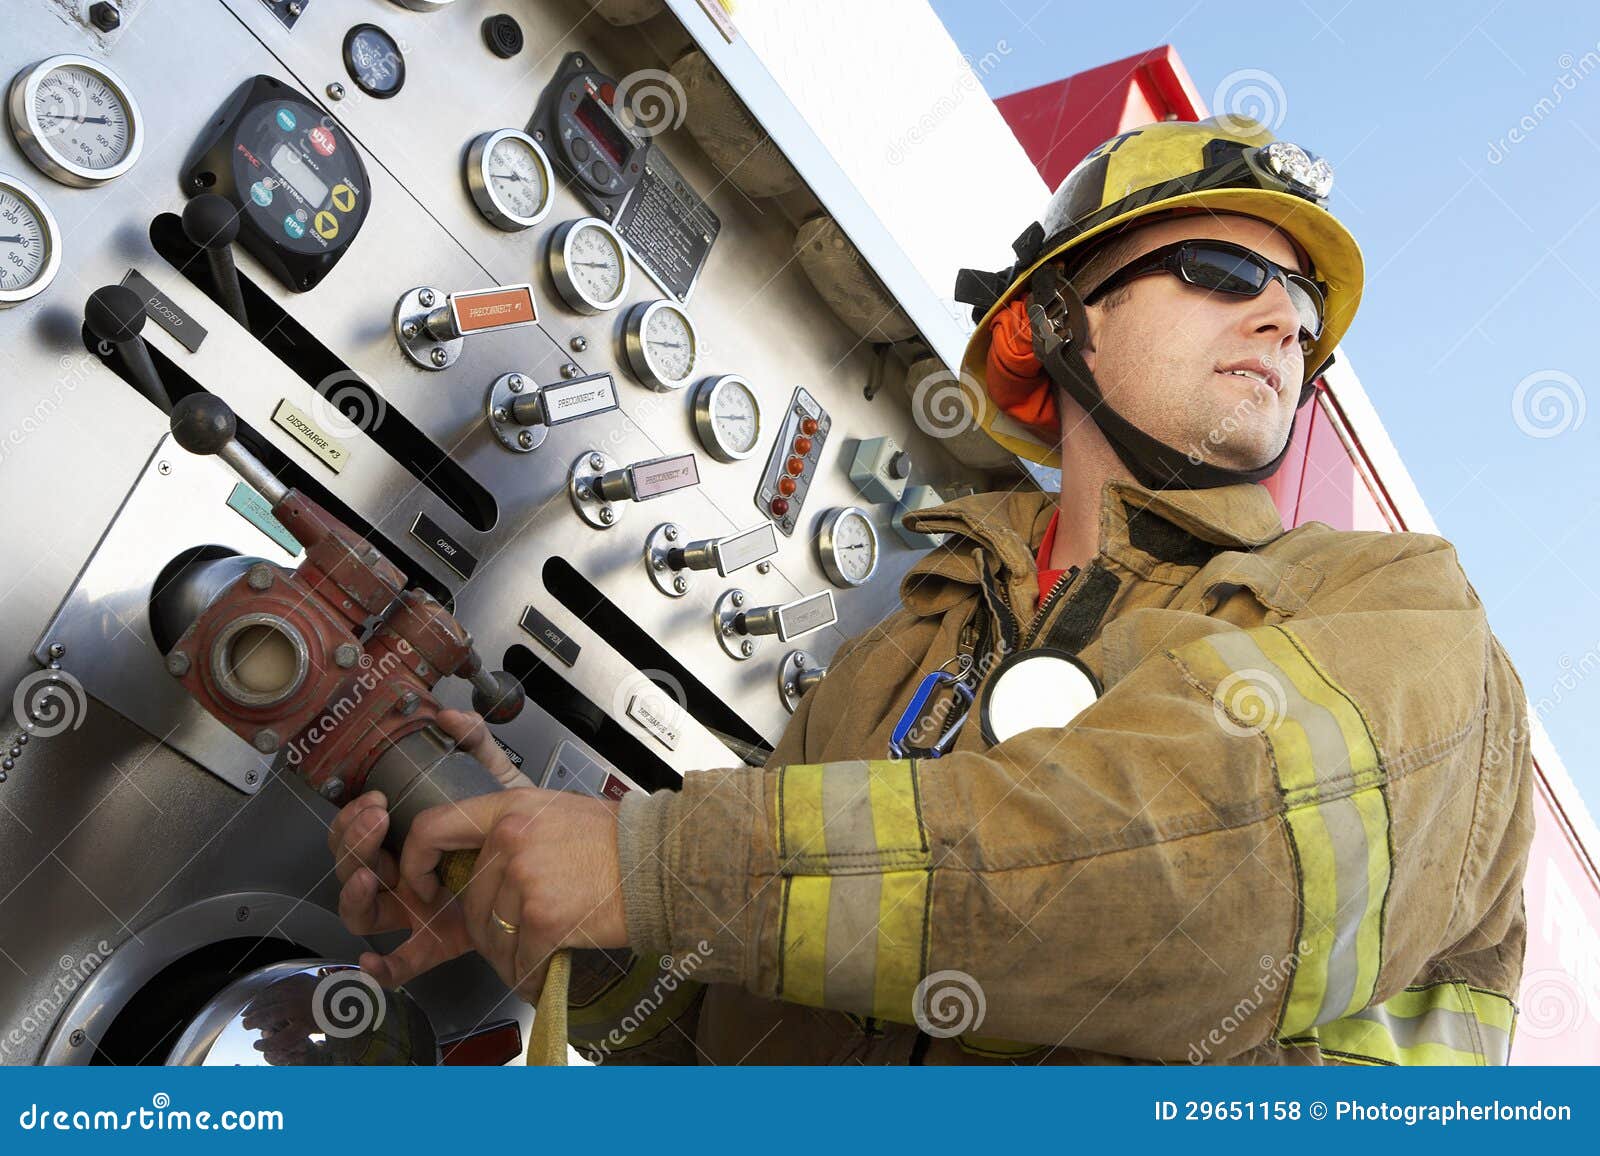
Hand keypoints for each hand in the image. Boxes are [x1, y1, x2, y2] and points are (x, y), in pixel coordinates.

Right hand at [327, 709, 507, 987]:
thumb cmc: (517, 829)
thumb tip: (449, 714)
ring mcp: (415, 911)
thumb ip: (475, 746)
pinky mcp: (437, 941)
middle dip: (352, 843)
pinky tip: (374, 961)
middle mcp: (402, 876)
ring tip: (370, 873)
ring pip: (364, 912)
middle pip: (350, 868)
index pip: (357, 831)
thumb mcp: (497, 784)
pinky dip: (383, 967)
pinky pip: (402, 962)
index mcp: (405, 842)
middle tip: (374, 820)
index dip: (354, 819)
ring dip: (355, 893)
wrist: (555, 866)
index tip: (375, 801)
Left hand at [399, 777, 626, 1003]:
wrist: (660, 863)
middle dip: (489, 927)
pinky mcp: (543, 919)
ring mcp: (525, 880)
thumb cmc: (615, 839)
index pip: (433, 827)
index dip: (416, 861)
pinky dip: (530, 975)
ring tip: (534, 953)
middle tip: (515, 933)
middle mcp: (511, 840)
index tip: (425, 883)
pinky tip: (545, 971)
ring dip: (510, 955)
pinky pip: (519, 961)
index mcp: (509, 809)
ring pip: (492, 936)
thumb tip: (470, 810)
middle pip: (470, 900)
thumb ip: (509, 816)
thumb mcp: (552, 808)